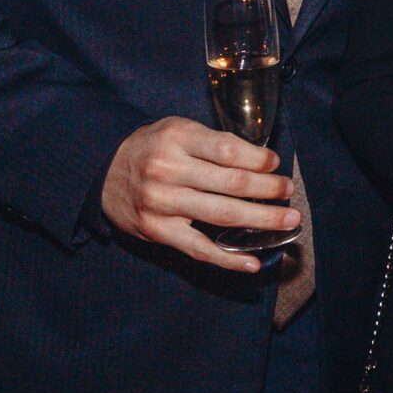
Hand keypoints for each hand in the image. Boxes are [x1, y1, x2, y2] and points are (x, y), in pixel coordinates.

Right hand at [100, 117, 296, 274]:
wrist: (103, 173)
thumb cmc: (151, 148)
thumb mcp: (177, 129)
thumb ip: (212, 141)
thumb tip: (261, 159)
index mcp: (177, 138)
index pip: (228, 150)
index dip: (259, 159)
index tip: (276, 164)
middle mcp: (168, 170)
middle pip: (232, 183)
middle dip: (269, 189)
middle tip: (289, 192)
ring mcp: (162, 203)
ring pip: (222, 214)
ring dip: (261, 219)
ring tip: (288, 221)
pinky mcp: (159, 231)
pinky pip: (199, 249)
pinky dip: (228, 258)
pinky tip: (253, 263)